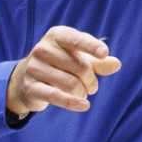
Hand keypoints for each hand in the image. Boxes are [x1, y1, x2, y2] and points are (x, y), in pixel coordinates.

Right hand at [6, 26, 120, 119]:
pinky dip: (72, 102)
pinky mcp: (30, 87)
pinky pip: (56, 96)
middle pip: (79, 67)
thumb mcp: (80, 58)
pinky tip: (84, 106)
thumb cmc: (60, 64)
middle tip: (92, 87)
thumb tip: (116, 64)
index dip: (91, 46)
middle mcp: (42, 48)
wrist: (26, 79)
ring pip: (71, 83)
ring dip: (83, 92)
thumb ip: (99, 62)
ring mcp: (34, 68)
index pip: (76, 39)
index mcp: (56, 35)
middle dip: (91, 80)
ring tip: (83, 93)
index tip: (103, 54)